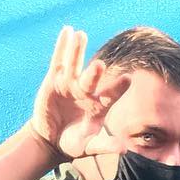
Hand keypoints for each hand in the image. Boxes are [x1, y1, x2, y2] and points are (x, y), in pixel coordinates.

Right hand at [29, 25, 130, 163]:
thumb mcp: (90, 147)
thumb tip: (124, 148)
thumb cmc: (74, 144)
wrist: (51, 140)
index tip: (128, 79)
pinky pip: (59, 61)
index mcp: (98, 106)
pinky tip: (67, 31)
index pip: (110, 95)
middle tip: (99, 65)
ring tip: (81, 35)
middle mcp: (86, 92)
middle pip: (91, 79)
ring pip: (74, 65)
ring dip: (77, 51)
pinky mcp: (55, 79)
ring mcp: (70, 84)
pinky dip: (62, 47)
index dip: (118, 88)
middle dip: (93, 73)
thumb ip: (106, 146)